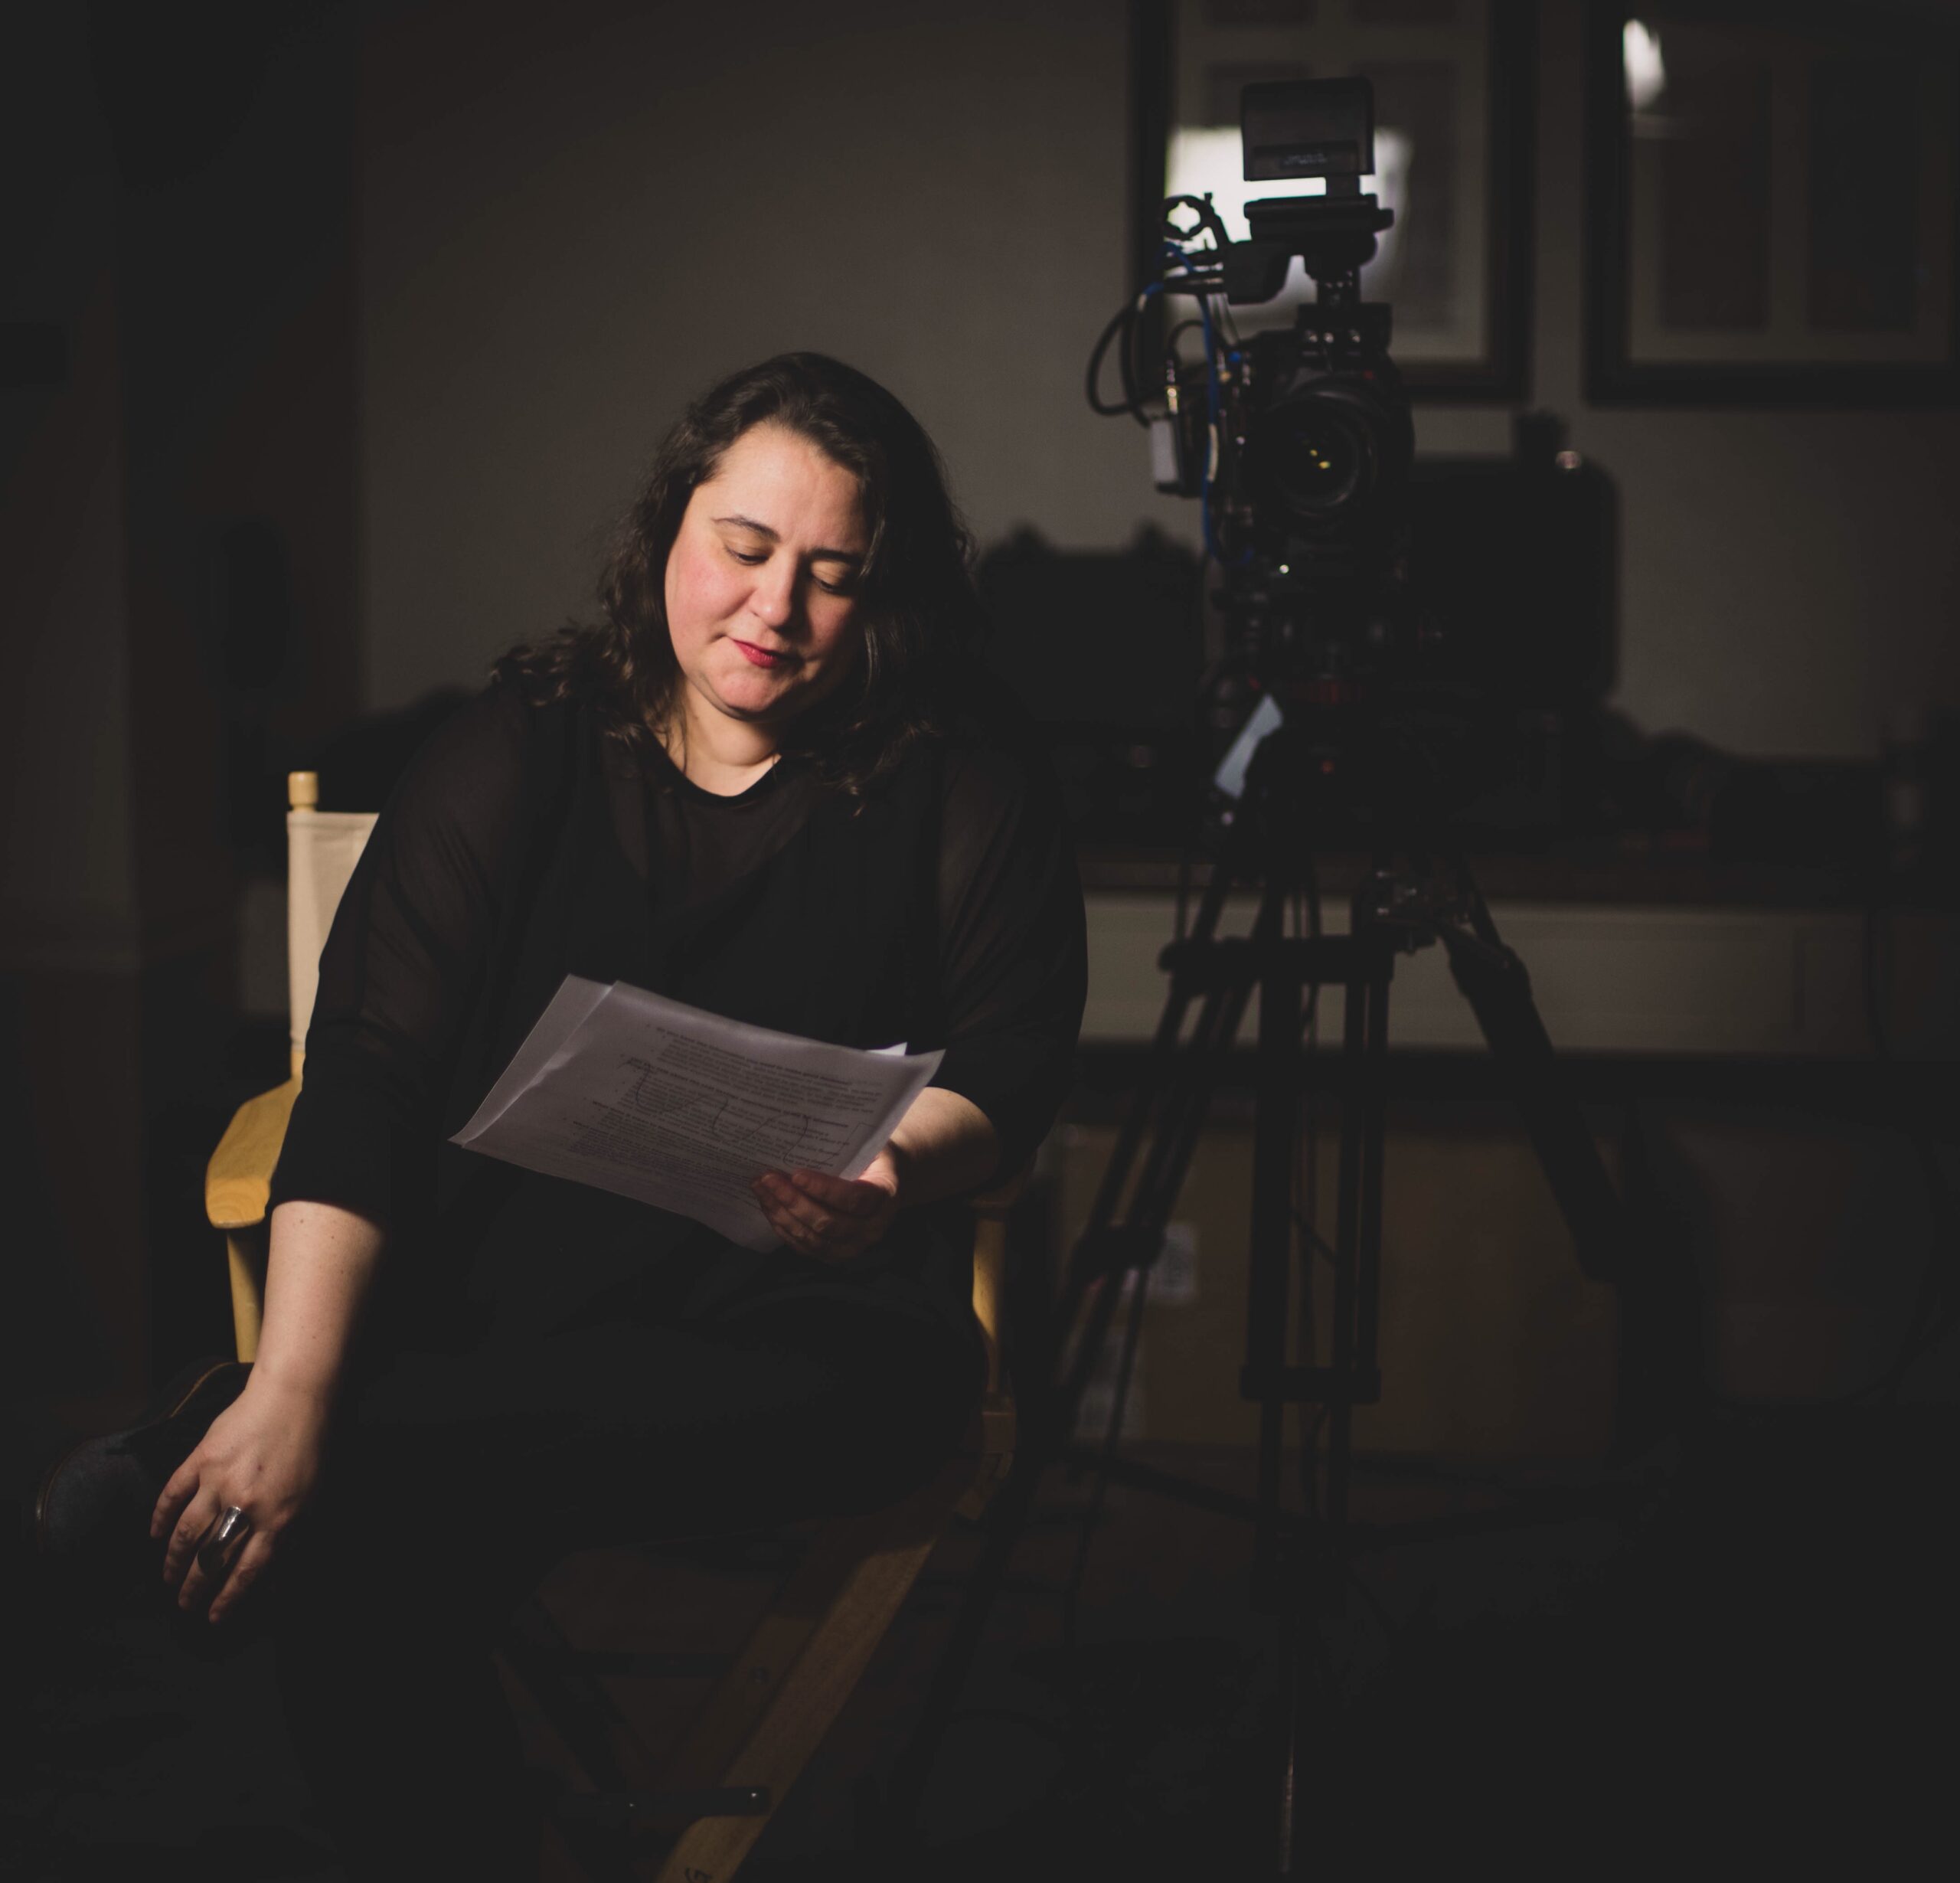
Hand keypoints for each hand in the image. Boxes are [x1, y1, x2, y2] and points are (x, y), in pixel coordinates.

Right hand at [151, 1373, 329, 1624]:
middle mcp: (247, 1503)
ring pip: (187, 1533)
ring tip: (168, 1579)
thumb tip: (276, 1581)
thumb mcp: (316, 1497)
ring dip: (174, 1561)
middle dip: (196, 1588)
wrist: (296, 1393)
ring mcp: (220, 1480)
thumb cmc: (313, 1445)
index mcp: (280, 1517)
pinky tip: (155, 1536)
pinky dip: (161, 1518)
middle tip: (183, 1605)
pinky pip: (173, 1494)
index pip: (248, 1571)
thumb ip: (295, 1536)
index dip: (229, 1599)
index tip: (214, 1618)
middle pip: (212, 1558)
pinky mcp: (201, 1458)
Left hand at [752, 1150, 901, 1262]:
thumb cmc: (871, 1158)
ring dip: (781, 1214)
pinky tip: (768, 1207)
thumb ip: (848, 1149)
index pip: (854, 1199)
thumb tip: (807, 1138)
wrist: (881, 1183)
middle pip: (828, 1223)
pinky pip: (804, 1248)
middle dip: (793, 1201)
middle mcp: (872, 1229)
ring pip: (812, 1238)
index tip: (796, 1174)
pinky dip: (783, 1228)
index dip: (824, 1189)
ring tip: (761, 1189)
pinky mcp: (834, 1256)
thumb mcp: (868, 1147)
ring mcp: (853, 1247)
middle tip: (767, 1178)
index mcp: (885, 1197)